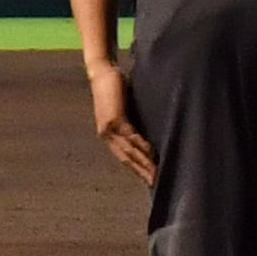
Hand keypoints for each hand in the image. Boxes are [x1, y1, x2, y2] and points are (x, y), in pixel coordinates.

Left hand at [87, 61, 156, 187]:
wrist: (102, 71)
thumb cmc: (114, 87)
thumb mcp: (124, 108)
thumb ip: (131, 121)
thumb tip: (146, 131)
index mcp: (108, 134)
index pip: (124, 156)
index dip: (136, 169)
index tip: (149, 180)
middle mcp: (106, 134)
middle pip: (126, 158)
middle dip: (141, 172)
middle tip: (154, 184)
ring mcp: (109, 128)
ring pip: (128, 150)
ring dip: (143, 163)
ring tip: (155, 173)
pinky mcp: (114, 118)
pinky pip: (131, 136)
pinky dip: (142, 145)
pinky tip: (151, 153)